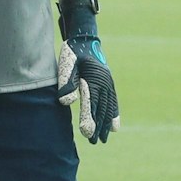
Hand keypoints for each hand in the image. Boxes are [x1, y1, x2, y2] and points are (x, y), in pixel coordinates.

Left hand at [55, 0, 118, 142]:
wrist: (84, 38)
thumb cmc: (72, 52)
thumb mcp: (66, 64)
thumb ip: (66, 82)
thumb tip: (66, 102)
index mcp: (93, 79)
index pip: (91, 103)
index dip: (90, 119)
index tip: (87, 134)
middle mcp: (104, 82)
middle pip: (102, 108)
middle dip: (99, 126)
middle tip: (95, 142)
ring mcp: (108, 83)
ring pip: (109, 106)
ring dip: (107, 123)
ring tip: (104, 138)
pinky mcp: (108, 83)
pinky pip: (113, 101)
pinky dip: (114, 114)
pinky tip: (114, 126)